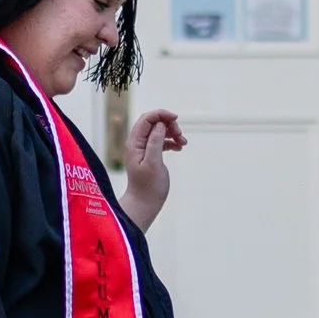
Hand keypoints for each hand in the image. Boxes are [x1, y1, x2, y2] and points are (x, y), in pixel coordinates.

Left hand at [120, 104, 184, 227]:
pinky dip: (172, 141)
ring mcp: (144, 149)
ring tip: (183, 143)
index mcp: (135, 143)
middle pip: (153, 122)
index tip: (176, 119)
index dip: (161, 114)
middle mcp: (137, 143)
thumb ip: (155, 142)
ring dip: (172, 133)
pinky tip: (180, 148)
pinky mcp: (151, 155)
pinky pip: (162, 141)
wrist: (144, 203)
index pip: (146, 119)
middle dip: (169, 124)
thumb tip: (159, 124)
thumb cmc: (148, 187)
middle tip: (180, 135)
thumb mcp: (153, 163)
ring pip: (159, 131)